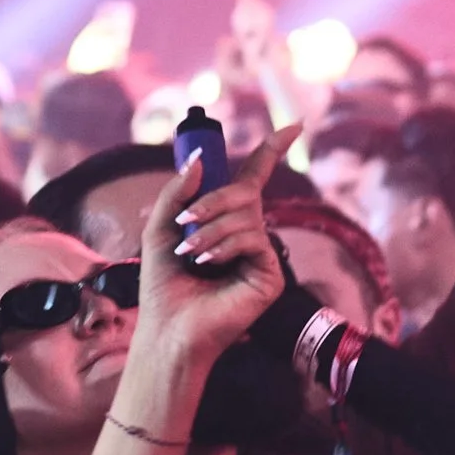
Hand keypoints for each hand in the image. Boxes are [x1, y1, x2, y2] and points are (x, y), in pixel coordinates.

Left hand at [144, 122, 299, 362]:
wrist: (168, 328)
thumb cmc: (163, 285)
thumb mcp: (161, 228)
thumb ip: (178, 191)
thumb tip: (200, 158)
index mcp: (227, 220)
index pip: (255, 178)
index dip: (273, 150)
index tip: (294, 126)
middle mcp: (250, 233)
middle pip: (245, 193)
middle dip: (211, 201)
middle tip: (186, 222)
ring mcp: (262, 254)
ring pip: (247, 215)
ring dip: (210, 230)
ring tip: (190, 254)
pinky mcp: (270, 274)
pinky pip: (254, 238)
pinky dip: (226, 246)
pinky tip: (209, 264)